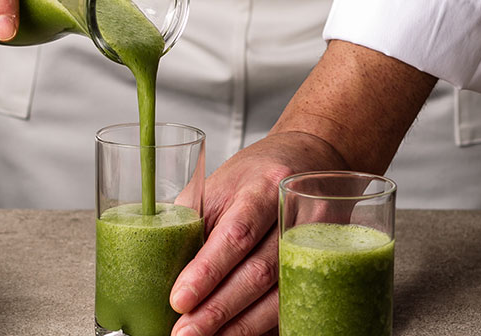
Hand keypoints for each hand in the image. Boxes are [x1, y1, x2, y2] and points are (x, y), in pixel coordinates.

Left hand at [170, 131, 347, 335]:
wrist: (308, 162)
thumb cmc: (254, 175)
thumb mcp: (218, 186)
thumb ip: (194, 224)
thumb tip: (159, 270)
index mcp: (265, 187)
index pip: (235, 234)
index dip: (207, 271)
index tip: (179, 299)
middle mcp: (295, 215)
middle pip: (258, 272)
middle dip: (218, 309)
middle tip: (185, 332)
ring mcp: (316, 244)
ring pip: (279, 296)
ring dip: (240, 326)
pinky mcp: (321, 267)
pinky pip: (290, 304)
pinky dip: (261, 325)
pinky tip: (235, 335)